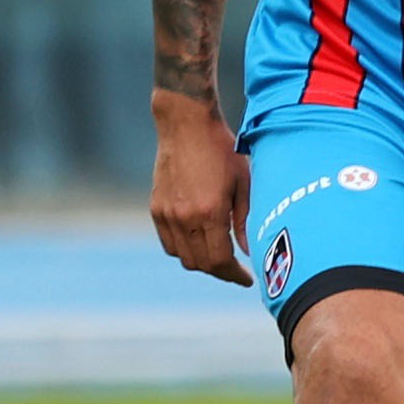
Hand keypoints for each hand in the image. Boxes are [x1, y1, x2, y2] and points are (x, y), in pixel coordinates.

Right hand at [150, 90, 253, 283]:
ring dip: (202, 262)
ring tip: (219, 256)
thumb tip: (247, 251)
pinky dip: (183, 250)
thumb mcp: (243, 182)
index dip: (235, 274)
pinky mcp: (156, 208)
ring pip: (183, 257)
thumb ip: (245, 220)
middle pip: (201, 264)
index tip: (247, 278)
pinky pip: (169, 243)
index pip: (220, 260)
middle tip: (236, 269)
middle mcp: (185, 217)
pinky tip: (198, 241)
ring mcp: (167, 214)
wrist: (186, 124)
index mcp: (210, 212)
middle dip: (221, 271)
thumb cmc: (221, 149)